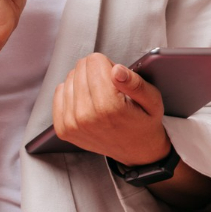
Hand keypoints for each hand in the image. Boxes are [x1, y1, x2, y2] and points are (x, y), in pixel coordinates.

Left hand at [52, 53, 172, 164]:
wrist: (135, 150)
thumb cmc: (143, 122)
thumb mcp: (152, 101)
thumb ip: (135, 83)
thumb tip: (116, 70)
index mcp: (109, 107)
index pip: (95, 61)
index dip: (108, 65)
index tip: (116, 79)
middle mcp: (87, 116)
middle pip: (81, 67)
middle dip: (96, 72)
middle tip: (110, 88)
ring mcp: (72, 124)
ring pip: (69, 78)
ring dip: (83, 82)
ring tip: (99, 96)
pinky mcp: (63, 129)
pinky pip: (59, 93)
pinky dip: (71, 92)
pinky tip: (86, 101)